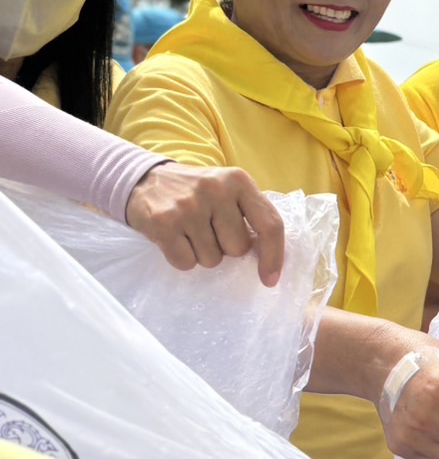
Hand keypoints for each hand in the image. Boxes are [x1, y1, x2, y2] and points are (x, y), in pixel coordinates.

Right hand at [125, 162, 284, 285]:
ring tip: (189, 231)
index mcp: (238, 181)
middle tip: (208, 229)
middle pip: (238, 248)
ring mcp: (188, 206)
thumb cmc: (195, 191)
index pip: (269, 224)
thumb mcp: (227, 189)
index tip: (270, 279)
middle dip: (225, 247)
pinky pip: (186, 263)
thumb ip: (250, 214)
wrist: (144, 179)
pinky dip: (181, 258)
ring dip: (202, 253)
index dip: (274, 256)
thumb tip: (269, 258)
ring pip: (212, 259)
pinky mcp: (163, 222)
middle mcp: (216, 189)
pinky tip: (174, 238)